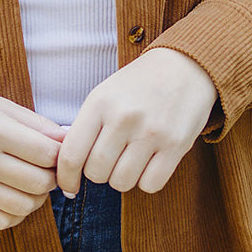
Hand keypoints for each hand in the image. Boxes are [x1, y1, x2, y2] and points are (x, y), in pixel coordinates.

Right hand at [0, 78, 65, 229]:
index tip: (57, 149)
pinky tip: (13, 195)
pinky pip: (1, 221)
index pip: (48, 154)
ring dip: (37, 197)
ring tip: (30, 180)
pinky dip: (16, 213)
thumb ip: (34, 123)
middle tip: (46, 166)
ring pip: (25, 206)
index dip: (61, 154)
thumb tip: (69, 140)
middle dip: (52, 176)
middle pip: (40, 183)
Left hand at [56, 48, 217, 196]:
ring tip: (130, 159)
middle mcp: (124, 117)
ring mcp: (151, 132)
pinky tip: (149, 164)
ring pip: (122, 182)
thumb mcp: (104, 95)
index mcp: (99, 102)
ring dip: (122, 178)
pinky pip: (150, 184)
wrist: (185, 65)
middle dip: (99, 173)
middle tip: (109, 160)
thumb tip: (68, 169)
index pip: (71, 155)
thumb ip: (85, 128)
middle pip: (96, 173)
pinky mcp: (176, 144)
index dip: (66, 178)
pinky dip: (146, 181)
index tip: (68, 186)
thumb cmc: (138, 85)